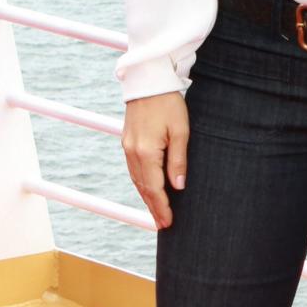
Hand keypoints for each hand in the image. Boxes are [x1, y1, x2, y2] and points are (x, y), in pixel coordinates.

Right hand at [121, 92, 188, 229]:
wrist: (148, 82)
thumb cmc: (169, 104)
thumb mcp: (180, 131)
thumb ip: (178, 160)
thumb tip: (178, 186)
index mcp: (146, 151)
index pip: (154, 187)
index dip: (161, 207)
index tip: (168, 222)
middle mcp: (132, 152)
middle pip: (143, 187)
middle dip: (153, 207)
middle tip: (163, 225)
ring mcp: (126, 147)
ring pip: (136, 180)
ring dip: (146, 197)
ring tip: (157, 213)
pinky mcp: (127, 142)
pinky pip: (133, 170)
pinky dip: (141, 183)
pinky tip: (148, 190)